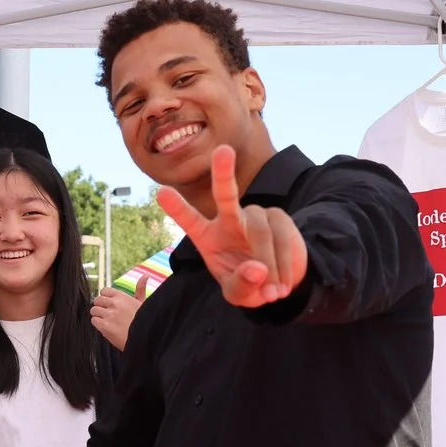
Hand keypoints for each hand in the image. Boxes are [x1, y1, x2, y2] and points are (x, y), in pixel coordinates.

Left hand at [90, 287, 140, 349]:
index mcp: (122, 297)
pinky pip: (94, 321)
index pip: (104, 291)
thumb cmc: (143, 321)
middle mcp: (115, 304)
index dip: (105, 298)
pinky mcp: (105, 326)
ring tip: (108, 321)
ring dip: (98, 316)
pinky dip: (98, 324)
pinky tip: (107, 327)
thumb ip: (140, 289)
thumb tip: (145, 275)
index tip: (109, 304)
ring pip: (94, 310)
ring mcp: (109, 315)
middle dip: (100, 307)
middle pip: (97, 300)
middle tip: (108, 314)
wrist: (144, 338)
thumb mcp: (143, 302)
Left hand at [158, 144, 306, 307]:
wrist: (280, 284)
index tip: (162, 192)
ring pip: (260, 231)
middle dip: (224, 172)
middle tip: (223, 150)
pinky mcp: (279, 218)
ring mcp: (255, 216)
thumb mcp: (240, 296)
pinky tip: (282, 283)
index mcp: (208, 236)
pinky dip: (283, 265)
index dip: (177, 208)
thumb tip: (257, 269)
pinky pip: (282, 237)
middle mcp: (229, 220)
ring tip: (272, 292)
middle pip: (225, 194)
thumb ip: (242, 285)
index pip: (190, 220)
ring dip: (268, 264)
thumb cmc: (249, 285)